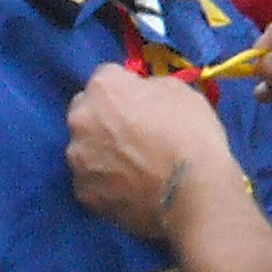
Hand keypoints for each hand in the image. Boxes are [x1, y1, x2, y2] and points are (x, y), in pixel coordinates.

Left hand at [67, 63, 240, 240]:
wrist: (193, 193)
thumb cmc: (191, 134)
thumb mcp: (178, 91)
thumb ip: (146, 88)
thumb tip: (138, 96)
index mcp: (102, 88)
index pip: (106, 78)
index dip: (125, 89)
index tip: (141, 104)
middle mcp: (80, 119)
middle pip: (86, 112)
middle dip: (103, 118)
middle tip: (133, 135)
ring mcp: (78, 159)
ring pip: (84, 148)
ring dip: (101, 152)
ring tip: (132, 167)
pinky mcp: (83, 193)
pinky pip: (91, 180)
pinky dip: (105, 183)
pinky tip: (129, 189)